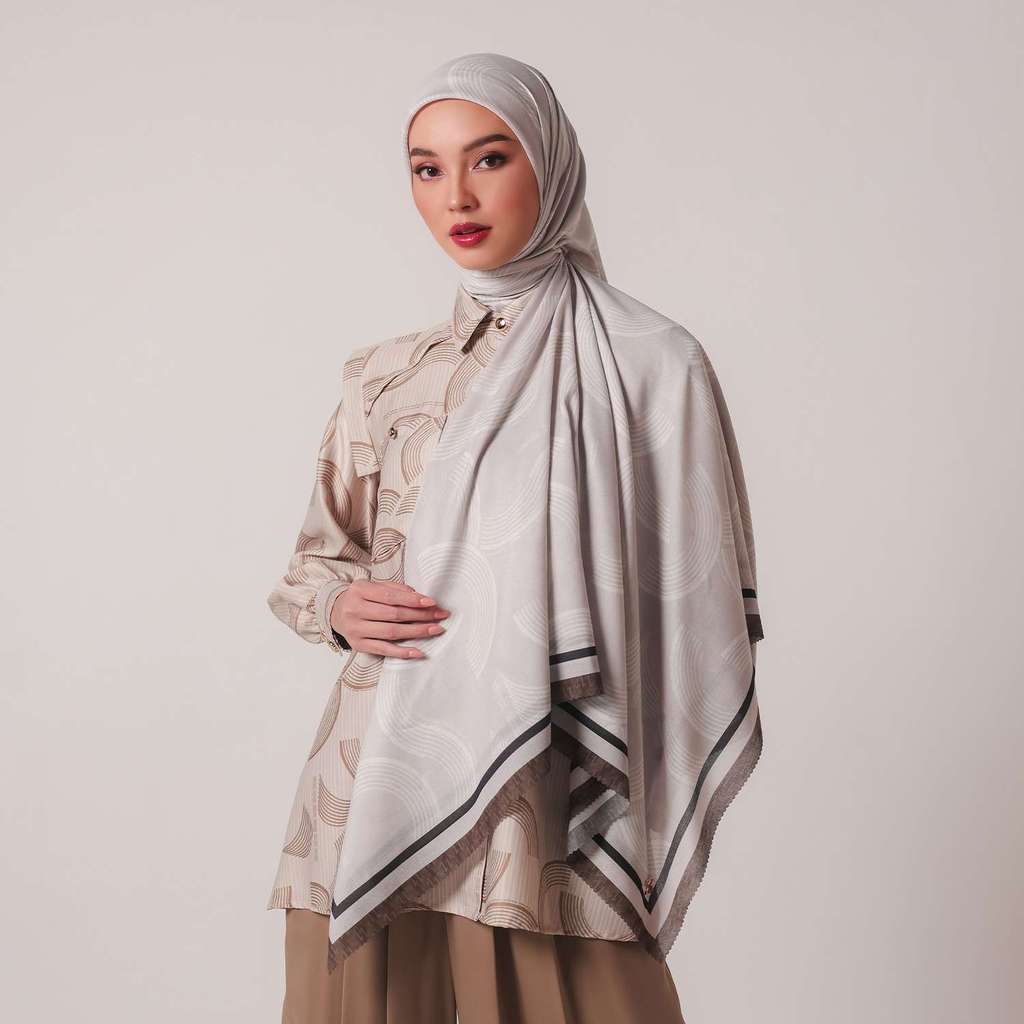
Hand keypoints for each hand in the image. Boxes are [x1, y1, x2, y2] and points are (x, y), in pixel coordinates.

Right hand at [330, 580, 449, 658]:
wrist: (335, 612)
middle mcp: (355, 610)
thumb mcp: (373, 586)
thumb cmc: (361, 598)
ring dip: (417, 632)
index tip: (431, 602)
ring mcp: (355, 629)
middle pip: (393, 615)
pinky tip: (418, 651)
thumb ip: (394, 589)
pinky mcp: (358, 645)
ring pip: (391, 632)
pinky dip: (402, 652)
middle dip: (420, 616)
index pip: (390, 596)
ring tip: (435, 629)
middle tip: (440, 616)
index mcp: (359, 590)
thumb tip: (417, 596)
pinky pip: (384, 649)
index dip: (412, 600)